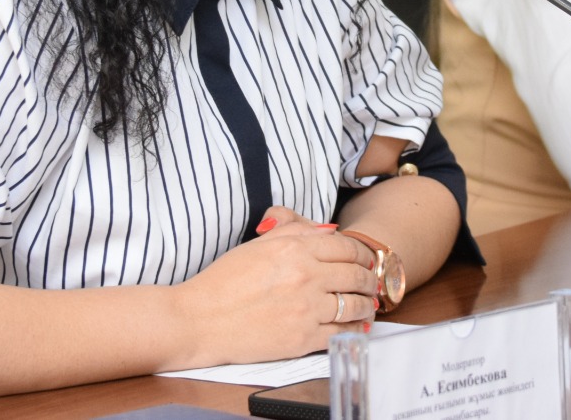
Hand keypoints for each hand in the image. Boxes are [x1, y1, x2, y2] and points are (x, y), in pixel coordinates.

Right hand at [168, 208, 377, 367]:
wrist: (199, 320)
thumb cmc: (222, 282)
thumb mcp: (258, 245)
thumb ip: (294, 232)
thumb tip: (326, 230)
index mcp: (294, 249)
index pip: (345, 246)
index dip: (361, 253)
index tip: (364, 259)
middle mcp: (306, 276)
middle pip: (355, 274)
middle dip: (368, 278)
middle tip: (370, 282)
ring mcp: (306, 309)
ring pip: (354, 304)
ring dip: (366, 304)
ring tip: (368, 305)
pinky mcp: (302, 339)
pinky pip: (341, 333)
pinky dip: (355, 329)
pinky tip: (357, 327)